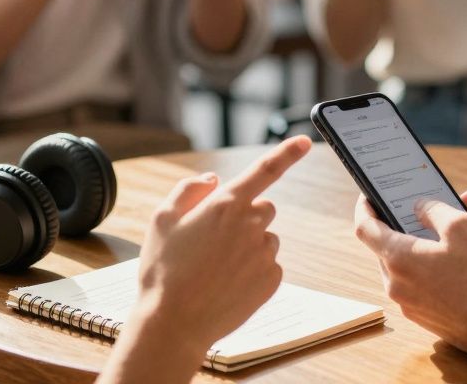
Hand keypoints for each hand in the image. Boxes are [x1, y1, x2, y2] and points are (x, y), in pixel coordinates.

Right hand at [132, 136, 311, 352]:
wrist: (174, 325)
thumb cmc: (163, 271)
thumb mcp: (161, 220)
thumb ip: (189, 190)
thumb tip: (214, 179)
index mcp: (226, 204)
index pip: (264, 170)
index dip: (286, 153)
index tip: (304, 141)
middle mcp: (251, 225)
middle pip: (263, 207)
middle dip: (246, 215)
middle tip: (216, 239)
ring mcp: (264, 253)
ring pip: (265, 237)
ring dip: (249, 244)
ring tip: (217, 267)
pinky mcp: (272, 279)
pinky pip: (269, 264)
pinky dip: (253, 269)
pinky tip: (228, 283)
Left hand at [352, 190, 466, 357]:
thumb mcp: (461, 227)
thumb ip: (432, 209)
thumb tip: (418, 208)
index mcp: (398, 260)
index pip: (365, 227)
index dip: (366, 206)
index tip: (371, 193)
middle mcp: (398, 285)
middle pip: (398, 241)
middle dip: (421, 217)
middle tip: (443, 198)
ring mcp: (413, 303)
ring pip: (420, 259)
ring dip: (443, 236)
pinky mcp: (431, 315)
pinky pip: (430, 278)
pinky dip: (447, 259)